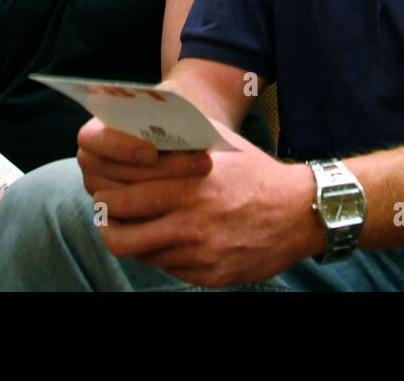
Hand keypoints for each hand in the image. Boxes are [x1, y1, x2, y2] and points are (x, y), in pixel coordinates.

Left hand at [92, 122, 321, 286]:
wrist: (299, 211)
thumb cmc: (254, 171)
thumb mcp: (217, 144)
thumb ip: (180, 139)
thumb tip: (142, 128)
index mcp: (185, 186)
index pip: (120, 201)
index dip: (104, 200)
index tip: (104, 194)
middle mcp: (188, 223)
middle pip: (120, 237)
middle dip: (108, 226)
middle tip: (111, 216)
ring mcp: (199, 254)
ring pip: (144, 256)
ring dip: (137, 243)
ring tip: (142, 227)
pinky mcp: (211, 275)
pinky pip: (172, 270)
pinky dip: (167, 256)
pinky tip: (176, 239)